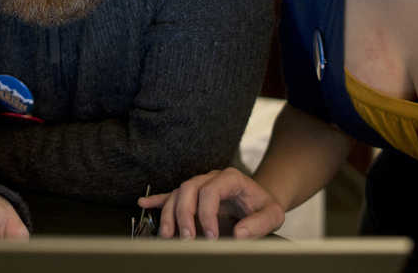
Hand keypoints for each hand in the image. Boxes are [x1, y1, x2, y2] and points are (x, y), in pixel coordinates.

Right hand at [138, 167, 284, 239]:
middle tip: (186, 239)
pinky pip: (170, 194)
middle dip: (184, 215)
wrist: (259, 201)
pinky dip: (156, 200)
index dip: (207, 214)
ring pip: (177, 193)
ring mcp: (199, 185)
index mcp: (230, 178)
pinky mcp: (192, 196)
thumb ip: (260, 223)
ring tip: (167, 235)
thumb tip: (239, 233)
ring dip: (169, 214)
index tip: (211, 237)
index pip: (211, 191)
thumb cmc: (264, 206)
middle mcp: (211, 178)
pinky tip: (144, 204)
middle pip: (188, 189)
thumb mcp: (273, 214)